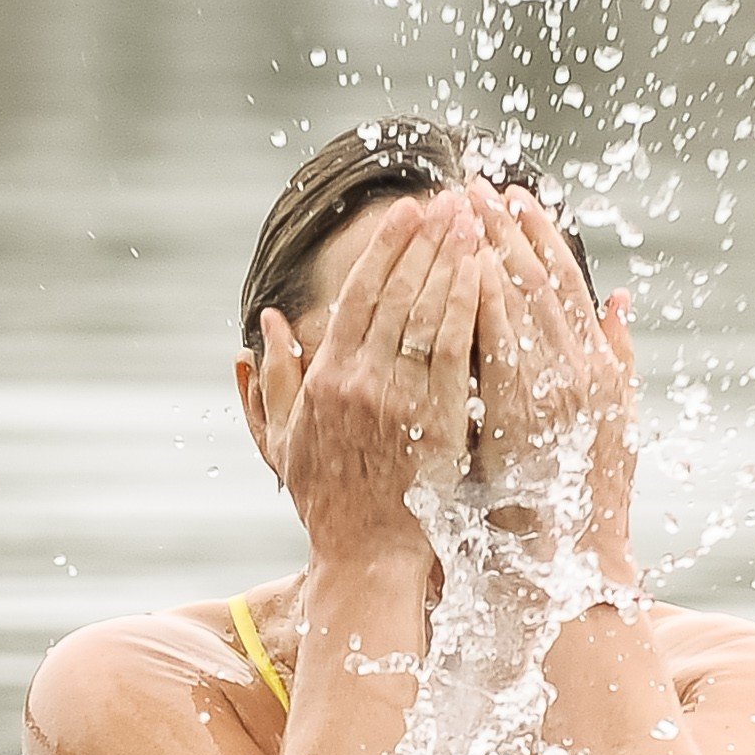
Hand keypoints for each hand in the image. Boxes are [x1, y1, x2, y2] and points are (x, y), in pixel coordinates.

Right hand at [253, 193, 487, 573]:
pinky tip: (487, 275)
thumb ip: (274, 379)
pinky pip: (456, 352)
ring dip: (452, 262)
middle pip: (398, 292)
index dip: (387, 247)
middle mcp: (360, 382)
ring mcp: (400, 400)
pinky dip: (470, 308)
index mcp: (325, 378)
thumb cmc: (327, 500)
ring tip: (475, 221)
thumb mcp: (284, 439)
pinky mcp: (438, 421)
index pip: (360, 294)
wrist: (366, 555)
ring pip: (429, 314)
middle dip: (426, 240)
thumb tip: (267, 325)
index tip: (410, 211)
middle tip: (451, 199)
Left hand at [474, 187, 637, 576]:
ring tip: (460, 207)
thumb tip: (620, 300)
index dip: (541, 236)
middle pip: (540, 280)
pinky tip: (460, 262)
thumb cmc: (582, 493)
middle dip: (508, 228)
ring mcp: (556, 386)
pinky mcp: (524, 407)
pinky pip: (498, 338)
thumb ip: (618, 354)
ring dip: (489, 247)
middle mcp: (583, 367)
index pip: (566, 284)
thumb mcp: (614, 417)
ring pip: (519, 298)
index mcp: (601, 364)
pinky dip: (481, 296)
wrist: (571, 556)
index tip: (518, 197)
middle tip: (477, 185)